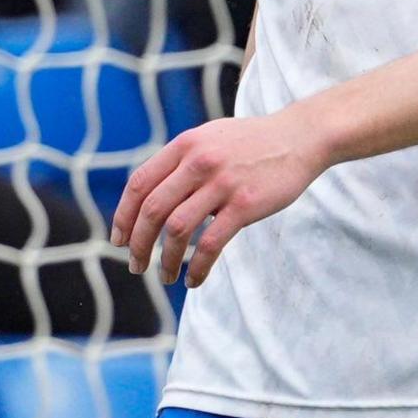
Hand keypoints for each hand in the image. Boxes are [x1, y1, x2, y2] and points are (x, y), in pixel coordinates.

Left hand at [110, 112, 331, 288]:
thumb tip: (147, 196)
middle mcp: (198, 162)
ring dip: (165, 260)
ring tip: (164, 277)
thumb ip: (180, 162)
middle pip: (152, 210)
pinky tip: (193, 279)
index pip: (139, 184)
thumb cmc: (250, 143)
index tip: (119, 240)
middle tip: (136, 266)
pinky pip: (211, 244)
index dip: (123, 216)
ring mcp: (222, 183)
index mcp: (184, 145)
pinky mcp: (245, 205)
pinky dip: (197, 267)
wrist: (299, 137)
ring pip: (177, 229)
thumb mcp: (208, 139)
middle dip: (138, 244)